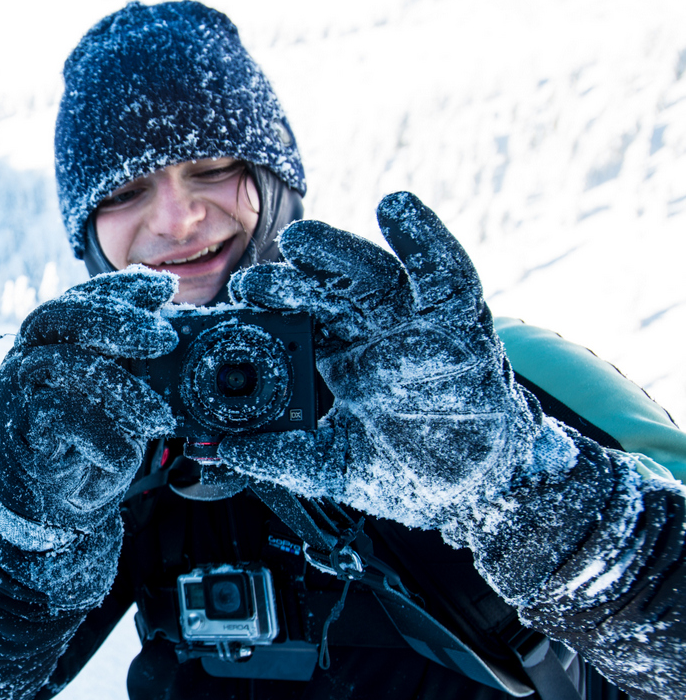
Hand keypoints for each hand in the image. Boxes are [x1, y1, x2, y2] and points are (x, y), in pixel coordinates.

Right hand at [0, 268, 178, 541]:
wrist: (48, 510)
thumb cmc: (86, 448)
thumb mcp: (114, 399)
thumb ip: (127, 365)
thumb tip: (171, 329)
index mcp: (46, 346)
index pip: (77, 301)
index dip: (119, 289)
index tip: (164, 289)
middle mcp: (22, 361)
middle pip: (57, 317)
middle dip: (115, 319)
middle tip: (164, 337)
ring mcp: (13, 394)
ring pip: (64, 365)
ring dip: (122, 390)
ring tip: (159, 418)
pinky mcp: (15, 431)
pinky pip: (61, 418)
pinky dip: (102, 438)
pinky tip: (123, 457)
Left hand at [217, 192, 568, 533]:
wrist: (480, 490)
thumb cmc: (411, 472)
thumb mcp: (334, 466)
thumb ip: (279, 456)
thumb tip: (220, 450)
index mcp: (345, 361)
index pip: (302, 322)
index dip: (272, 308)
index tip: (238, 300)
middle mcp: (377, 335)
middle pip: (331, 292)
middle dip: (293, 279)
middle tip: (253, 279)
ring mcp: (420, 325)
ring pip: (376, 276)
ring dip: (339, 253)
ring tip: (301, 239)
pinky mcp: (464, 323)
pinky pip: (447, 274)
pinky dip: (426, 239)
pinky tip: (397, 209)